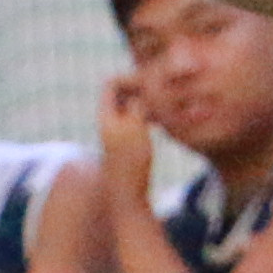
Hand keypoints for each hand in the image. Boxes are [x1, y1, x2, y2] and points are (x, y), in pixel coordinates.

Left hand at [96, 77, 152, 214]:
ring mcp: (120, 133)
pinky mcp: (131, 143)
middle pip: (120, 94)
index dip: (128, 77)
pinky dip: (151, 114)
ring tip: (166, 98)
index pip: (110, 85)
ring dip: (146, 100)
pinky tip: (165, 118)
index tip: (150, 78)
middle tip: (162, 85)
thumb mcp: (135, 129)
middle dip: (138, 87)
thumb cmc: (131, 162)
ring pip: (132, 107)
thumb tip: (143, 86)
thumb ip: (137, 106)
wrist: (127, 195)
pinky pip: (139, 119)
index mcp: (106, 117)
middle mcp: (109, 122)